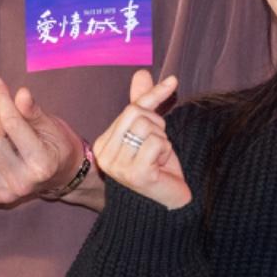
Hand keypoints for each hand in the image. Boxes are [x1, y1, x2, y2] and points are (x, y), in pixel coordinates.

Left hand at [0, 76, 84, 206]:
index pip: (12, 125)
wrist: (61, 177)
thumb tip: (20, 94)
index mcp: (42, 163)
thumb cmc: (56, 146)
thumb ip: (33, 111)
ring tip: (5, 144)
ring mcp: (6, 193)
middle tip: (10, 128)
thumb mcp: (51, 125)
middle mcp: (23, 182)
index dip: (2, 99)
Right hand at [94, 71, 189, 209]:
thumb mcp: (150, 132)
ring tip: (159, 159)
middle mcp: (104, 156)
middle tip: (159, 147)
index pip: (131, 109)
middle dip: (158, 126)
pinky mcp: (136, 174)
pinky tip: (162, 167)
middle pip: (137, 114)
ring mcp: (118, 166)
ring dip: (163, 140)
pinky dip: (166, 152)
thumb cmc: (158, 168)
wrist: (168, 204)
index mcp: (103, 145)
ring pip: (148, 127)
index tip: (174, 80)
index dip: (153, 96)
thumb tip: (141, 72)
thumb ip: (143, 103)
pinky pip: (156, 143)